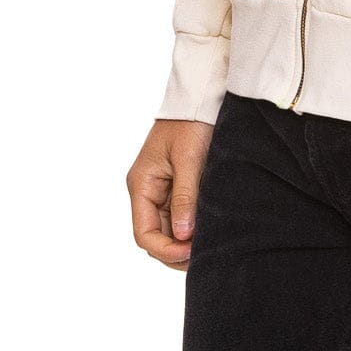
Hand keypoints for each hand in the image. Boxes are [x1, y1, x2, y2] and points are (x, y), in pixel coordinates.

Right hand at [126, 118, 215, 269]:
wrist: (200, 96)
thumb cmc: (191, 123)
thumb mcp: (188, 160)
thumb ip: (185, 198)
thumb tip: (183, 237)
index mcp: (141, 184)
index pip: (144, 233)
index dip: (166, 249)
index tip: (191, 252)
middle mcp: (147, 190)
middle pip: (155, 235)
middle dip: (176, 250)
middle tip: (205, 254)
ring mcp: (161, 189)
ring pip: (168, 228)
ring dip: (184, 240)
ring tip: (209, 245)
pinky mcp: (176, 184)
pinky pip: (179, 214)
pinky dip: (191, 225)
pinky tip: (208, 229)